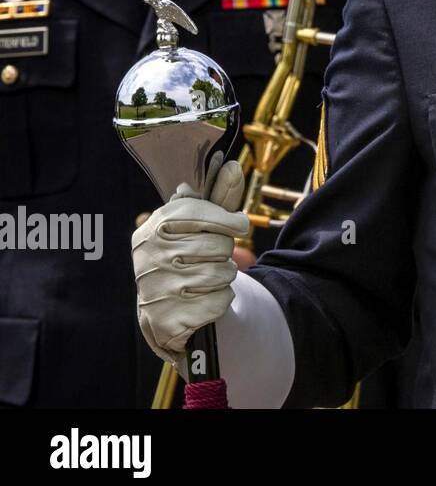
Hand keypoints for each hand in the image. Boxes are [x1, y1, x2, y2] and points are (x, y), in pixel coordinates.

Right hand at [131, 152, 249, 374]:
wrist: (169, 310)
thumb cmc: (189, 258)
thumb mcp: (202, 225)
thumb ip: (219, 199)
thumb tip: (230, 165)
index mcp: (152, 229)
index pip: (196, 212)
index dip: (226, 218)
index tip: (238, 224)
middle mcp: (147, 258)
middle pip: (217, 245)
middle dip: (226, 252)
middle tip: (214, 258)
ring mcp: (153, 290)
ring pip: (220, 274)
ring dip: (225, 277)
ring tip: (209, 278)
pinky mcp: (166, 320)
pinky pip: (217, 302)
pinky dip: (221, 301)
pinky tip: (204, 300)